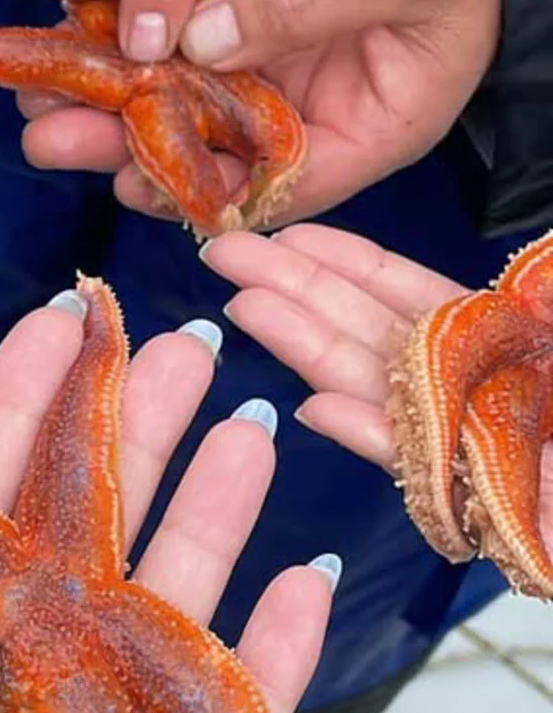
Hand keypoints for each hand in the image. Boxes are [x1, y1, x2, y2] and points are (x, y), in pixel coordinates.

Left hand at [24, 0, 500, 215]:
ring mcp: (273, 58)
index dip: (200, 192)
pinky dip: (130, 28)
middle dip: (125, 143)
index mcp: (363, 131)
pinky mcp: (247, 8)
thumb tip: (199, 42)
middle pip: (207, 146)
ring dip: (111, 90)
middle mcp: (309, 107)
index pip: (273, 188)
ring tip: (38, 86)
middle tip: (49, 133)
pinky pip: (180, 29)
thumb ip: (302, 4)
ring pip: (180, 90)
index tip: (130, 181)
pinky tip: (70, 24)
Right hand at [201, 222, 460, 468]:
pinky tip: (311, 410)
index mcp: (478, 327)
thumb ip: (490, 307)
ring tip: (244, 308)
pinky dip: (358, 430)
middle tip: (222, 253)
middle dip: (289, 284)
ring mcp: (439, 424)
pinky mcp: (445, 477)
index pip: (394, 283)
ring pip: (361, 378)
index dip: (335, 255)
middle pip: (357, 323)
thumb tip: (371, 316)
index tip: (283, 235)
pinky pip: (400, 449)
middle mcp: (448, 369)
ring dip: (303, 343)